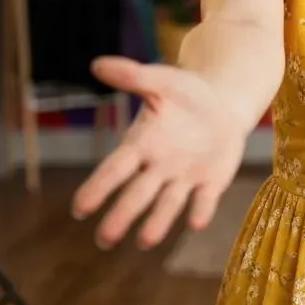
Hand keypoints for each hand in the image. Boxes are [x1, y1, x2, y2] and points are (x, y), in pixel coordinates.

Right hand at [71, 55, 248, 249]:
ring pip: (168, 204)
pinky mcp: (211, 182)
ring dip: (158, 222)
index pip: (115, 169)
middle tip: (105, 239)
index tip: (80, 208)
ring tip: (146, 241)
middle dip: (122, 216)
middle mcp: (158, 167)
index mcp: (141, 144)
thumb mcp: (161, 80)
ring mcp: (184, 177)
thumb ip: (132, 75)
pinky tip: (196, 221)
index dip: (98, 187)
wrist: (223, 103)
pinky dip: (200, 210)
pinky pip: (204, 199)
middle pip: (137, 195)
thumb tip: (97, 64)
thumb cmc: (185, 93)